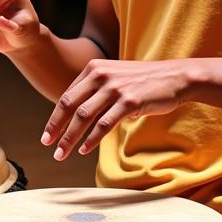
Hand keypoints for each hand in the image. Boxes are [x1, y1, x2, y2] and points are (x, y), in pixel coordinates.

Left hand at [41, 58, 193, 159]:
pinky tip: (84, 150)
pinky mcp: (129, 101)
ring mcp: (114, 88)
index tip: (47, 134)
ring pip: (83, 116)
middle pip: (69, 105)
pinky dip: (91, 139)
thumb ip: (95, 90)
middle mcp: (100, 75)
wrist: (175, 76)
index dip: (55, 117)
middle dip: (55, 127)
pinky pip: (104, 124)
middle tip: (47, 144)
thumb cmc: (143, 81)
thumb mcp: (115, 76)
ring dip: (70, 138)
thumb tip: (77, 114)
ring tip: (61, 153)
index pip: (67, 96)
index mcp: (93, 68)